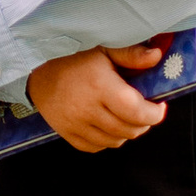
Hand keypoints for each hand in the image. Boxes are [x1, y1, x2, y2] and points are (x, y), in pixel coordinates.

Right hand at [26, 43, 165, 151]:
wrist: (35, 72)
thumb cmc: (72, 58)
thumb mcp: (102, 48)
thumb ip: (130, 54)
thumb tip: (156, 57)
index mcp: (99, 85)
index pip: (136, 111)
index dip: (154, 113)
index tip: (160, 106)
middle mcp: (87, 109)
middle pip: (128, 129)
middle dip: (144, 122)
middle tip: (146, 110)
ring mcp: (75, 124)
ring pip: (115, 141)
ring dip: (127, 131)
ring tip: (128, 117)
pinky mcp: (67, 134)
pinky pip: (96, 147)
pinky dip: (108, 140)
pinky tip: (108, 125)